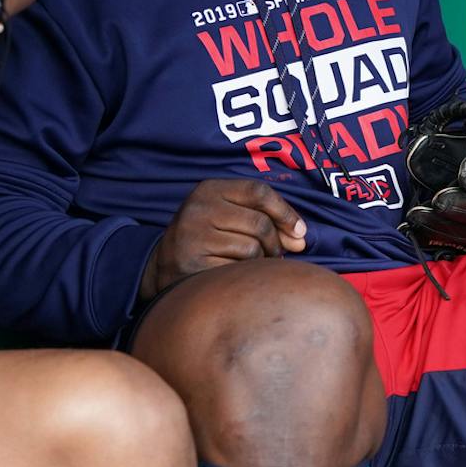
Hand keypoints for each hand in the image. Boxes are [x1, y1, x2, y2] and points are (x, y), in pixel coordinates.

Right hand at [141, 179, 307, 300]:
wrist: (165, 266)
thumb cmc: (209, 237)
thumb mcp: (229, 215)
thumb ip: (265, 218)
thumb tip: (300, 239)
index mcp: (209, 189)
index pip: (258, 192)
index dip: (285, 212)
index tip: (300, 233)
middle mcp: (198, 209)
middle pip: (260, 224)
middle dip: (275, 244)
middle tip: (274, 256)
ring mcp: (193, 238)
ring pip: (253, 250)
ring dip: (261, 262)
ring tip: (251, 266)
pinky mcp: (193, 265)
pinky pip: (238, 272)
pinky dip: (245, 277)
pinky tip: (236, 276)